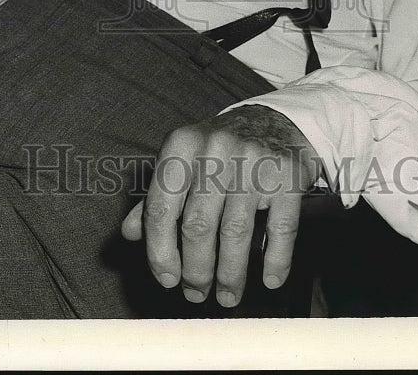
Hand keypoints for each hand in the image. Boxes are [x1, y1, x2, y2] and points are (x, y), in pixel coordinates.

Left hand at [121, 105, 320, 307]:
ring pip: (236, 232)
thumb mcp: (181, 162)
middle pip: (198, 225)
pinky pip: (280, 228)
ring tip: (227, 296)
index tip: (166, 279)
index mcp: (182, 144)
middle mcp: (216, 148)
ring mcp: (254, 160)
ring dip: (230, 275)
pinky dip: (275, 260)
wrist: (273, 121)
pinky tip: (269, 280)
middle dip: (195, 270)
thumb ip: (156, 197)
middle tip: (195, 293)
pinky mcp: (287, 174)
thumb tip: (130, 234)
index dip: (160, 251)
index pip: (161, 207)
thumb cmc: (217, 151)